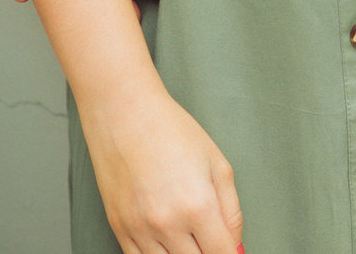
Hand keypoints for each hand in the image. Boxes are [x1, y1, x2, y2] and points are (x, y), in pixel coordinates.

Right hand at [83, 87, 242, 253]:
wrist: (126, 114)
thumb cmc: (171, 131)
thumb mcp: (217, 163)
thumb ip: (232, 210)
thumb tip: (236, 246)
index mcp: (198, 206)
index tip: (230, 250)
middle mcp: (168, 224)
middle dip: (208, 252)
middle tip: (209, 237)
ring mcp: (140, 230)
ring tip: (189, 236)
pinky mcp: (120, 230)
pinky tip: (167, 243)